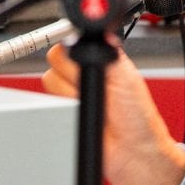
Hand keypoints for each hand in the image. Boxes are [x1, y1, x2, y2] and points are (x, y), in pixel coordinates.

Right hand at [42, 44, 184, 184]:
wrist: (132, 153)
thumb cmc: (138, 117)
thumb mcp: (127, 77)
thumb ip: (109, 53)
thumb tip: (101, 31)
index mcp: (99, 60)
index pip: (70, 42)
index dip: (75, 51)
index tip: (85, 63)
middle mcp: (82, 75)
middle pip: (54, 60)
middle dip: (74, 74)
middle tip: (98, 89)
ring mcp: (70, 96)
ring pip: (49, 82)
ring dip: (71, 95)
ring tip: (94, 106)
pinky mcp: (60, 114)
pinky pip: (46, 105)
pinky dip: (64, 110)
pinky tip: (84, 117)